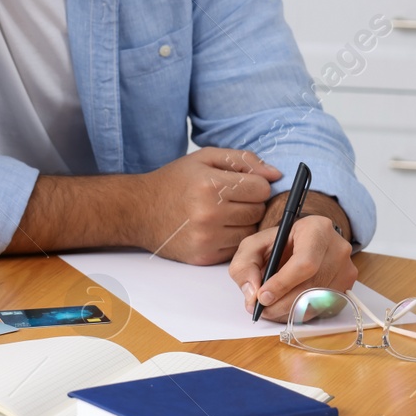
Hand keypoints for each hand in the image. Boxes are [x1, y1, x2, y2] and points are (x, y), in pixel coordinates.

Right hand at [133, 147, 282, 263]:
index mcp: (210, 185)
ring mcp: (207, 238)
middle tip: (230, 199)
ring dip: (242, 223)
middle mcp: (209, 213)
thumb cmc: (173, 182)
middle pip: (258, 211)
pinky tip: (216, 229)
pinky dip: (231, 239)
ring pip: (251, 232)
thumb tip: (276, 174)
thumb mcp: (204, 159)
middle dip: (250, 204)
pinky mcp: (204, 256)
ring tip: (223, 214)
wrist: (139, 210)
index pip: (261, 188)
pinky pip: (237, 248)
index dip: (255, 185)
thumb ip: (243, 160)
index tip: (241, 185)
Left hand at [228, 214, 357, 321]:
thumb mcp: (254, 245)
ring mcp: (345, 269)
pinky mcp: (345, 287)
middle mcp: (337, 249)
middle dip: (281, 303)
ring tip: (269, 309)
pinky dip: (299, 313)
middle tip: (261, 309)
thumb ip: (245, 265)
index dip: (282, 283)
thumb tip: (252, 293)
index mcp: (317, 230)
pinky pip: (322, 308)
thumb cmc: (280, 242)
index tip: (262, 297)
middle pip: (311, 286)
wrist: (303, 241)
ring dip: (288, 311)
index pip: (305, 263)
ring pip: (316, 301)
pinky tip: (284, 308)